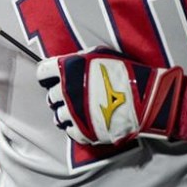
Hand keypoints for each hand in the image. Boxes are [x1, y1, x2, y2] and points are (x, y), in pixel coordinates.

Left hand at [36, 47, 184, 145]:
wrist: (144, 97)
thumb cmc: (124, 71)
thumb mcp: (99, 54)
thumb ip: (78, 59)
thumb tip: (65, 64)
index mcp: (68, 69)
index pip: (42, 71)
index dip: (47, 75)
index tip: (52, 78)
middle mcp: (65, 91)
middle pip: (50, 96)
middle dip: (59, 95)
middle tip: (72, 95)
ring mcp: (73, 113)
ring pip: (58, 116)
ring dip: (66, 113)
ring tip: (80, 110)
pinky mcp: (82, 131)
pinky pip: (71, 132)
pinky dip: (77, 127)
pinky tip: (87, 121)